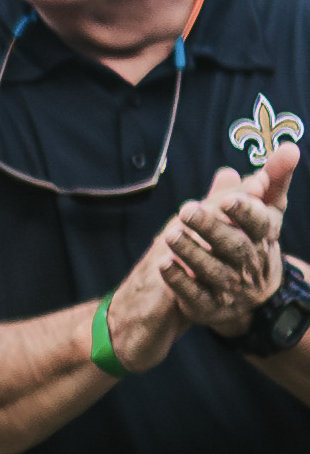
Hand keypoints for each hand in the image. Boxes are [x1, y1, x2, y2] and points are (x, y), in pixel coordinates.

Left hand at [156, 154, 292, 331]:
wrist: (252, 297)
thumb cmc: (254, 241)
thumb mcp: (265, 211)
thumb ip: (272, 180)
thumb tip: (289, 147)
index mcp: (263, 238)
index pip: (259, 223)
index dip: (245, 212)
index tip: (228, 199)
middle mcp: (250, 264)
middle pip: (233, 247)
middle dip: (211, 228)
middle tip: (186, 210)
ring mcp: (231, 288)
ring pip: (212, 271)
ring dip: (191, 252)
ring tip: (170, 234)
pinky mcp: (209, 306)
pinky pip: (194, 295)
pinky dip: (179, 281)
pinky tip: (164, 265)